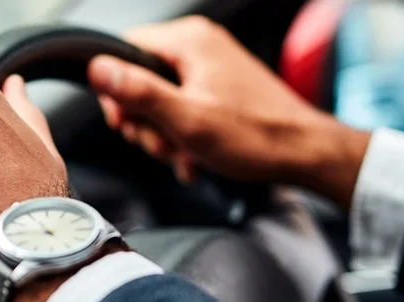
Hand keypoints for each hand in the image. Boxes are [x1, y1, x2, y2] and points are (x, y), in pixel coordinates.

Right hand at [87, 16, 368, 208]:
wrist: (305, 153)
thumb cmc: (258, 136)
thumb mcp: (187, 120)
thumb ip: (139, 93)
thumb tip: (98, 69)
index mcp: (189, 41)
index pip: (124, 50)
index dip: (117, 91)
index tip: (126, 121)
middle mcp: (200, 46)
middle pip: (140, 80)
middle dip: (146, 122)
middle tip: (164, 144)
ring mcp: (211, 67)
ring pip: (160, 101)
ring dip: (165, 136)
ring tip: (185, 155)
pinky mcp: (220, 89)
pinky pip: (183, 109)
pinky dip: (183, 137)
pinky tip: (194, 158)